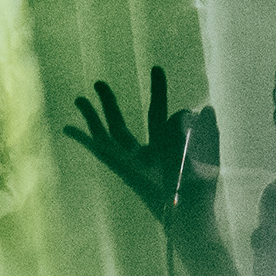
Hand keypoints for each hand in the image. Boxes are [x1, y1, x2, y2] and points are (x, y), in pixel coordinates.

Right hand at [64, 66, 219, 235]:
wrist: (189, 207)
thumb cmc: (200, 188)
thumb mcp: (208, 154)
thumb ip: (209, 130)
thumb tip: (205, 108)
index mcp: (162, 149)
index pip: (157, 113)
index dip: (158, 90)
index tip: (156, 68)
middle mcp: (141, 156)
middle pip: (120, 125)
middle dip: (109, 104)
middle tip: (99, 82)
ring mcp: (129, 162)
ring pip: (105, 135)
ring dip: (91, 116)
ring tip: (78, 98)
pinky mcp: (121, 168)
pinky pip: (99, 150)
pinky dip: (82, 139)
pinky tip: (67, 128)